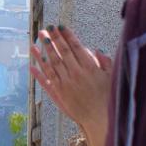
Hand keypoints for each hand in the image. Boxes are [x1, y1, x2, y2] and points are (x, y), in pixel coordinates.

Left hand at [29, 26, 112, 145]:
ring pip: (53, 63)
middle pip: (62, 52)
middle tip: (47, 28)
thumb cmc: (108, 97)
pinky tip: (32, 62)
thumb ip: (105, 62)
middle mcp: (76, 74)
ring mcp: (66, 83)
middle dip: (54, 38)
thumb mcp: (112, 77)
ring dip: (45, 50)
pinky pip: (47, 79)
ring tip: (39, 39)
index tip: (60, 26)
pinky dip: (39, 70)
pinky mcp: (59, 93)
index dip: (67, 36)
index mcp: (90, 67)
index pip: (76, 47)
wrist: (100, 118)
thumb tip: (96, 50)